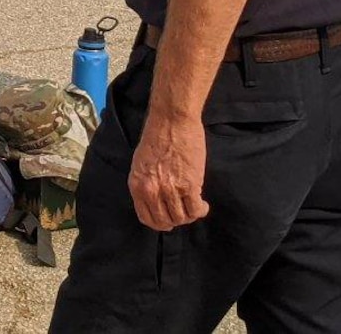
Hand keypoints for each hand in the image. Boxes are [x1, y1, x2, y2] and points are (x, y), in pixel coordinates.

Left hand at [129, 113, 210, 230]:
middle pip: (165, 221)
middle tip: (183, 213)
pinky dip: (201, 210)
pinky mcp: (189, 185)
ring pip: (181, 218)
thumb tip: (156, 200)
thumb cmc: (157, 135)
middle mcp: (151, 191)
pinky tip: (203, 205)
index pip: (146, 218)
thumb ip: (147, 183)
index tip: (168, 219)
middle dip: (176, 220)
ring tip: (195, 206)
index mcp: (137, 185)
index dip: (159, 222)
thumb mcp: (141, 163)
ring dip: (190, 215)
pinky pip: (195, 210)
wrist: (172, 119)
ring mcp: (170, 189)